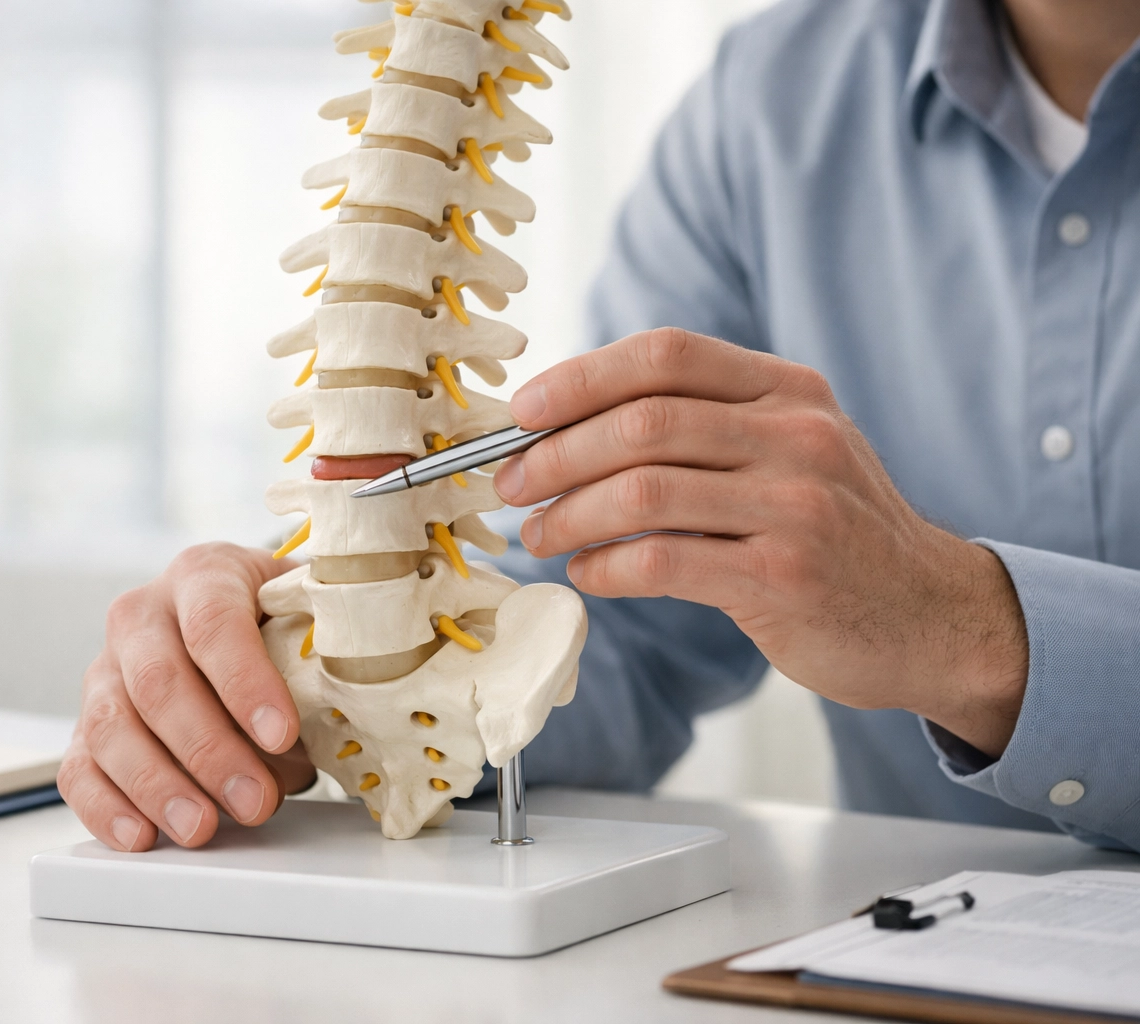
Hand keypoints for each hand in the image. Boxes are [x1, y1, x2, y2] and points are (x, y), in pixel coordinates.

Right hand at [58, 543, 317, 850]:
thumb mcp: (305, 627)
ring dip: (157, 785)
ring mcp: (105, 670)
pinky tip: (142, 835)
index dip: (246, 681)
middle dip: (209, 750)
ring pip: (111, 726)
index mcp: (202, 575)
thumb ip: (309, 668)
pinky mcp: (85, 726)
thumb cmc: (280, 632)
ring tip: (202, 827)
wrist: (245, 627)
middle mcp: (142, 616)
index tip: (282, 733)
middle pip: (159, 682)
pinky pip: (78, 768)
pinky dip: (106, 807)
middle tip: (254, 800)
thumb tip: (303, 741)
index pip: (213, 622)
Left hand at [493, 328, 1028, 756]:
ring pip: (642, 492)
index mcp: (789, 390)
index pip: (665, 354)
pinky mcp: (784, 580)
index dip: (579, 379)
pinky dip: (604, 568)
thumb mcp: (791, 450)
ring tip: (538, 536)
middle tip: (510, 485)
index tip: (522, 412)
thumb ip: (704, 426)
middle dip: (554, 454)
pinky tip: (588, 574)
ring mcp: (796, 507)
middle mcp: (798, 436)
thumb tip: (566, 426)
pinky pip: (661, 562)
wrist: (930, 615)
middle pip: (641, 422)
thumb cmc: (833, 531)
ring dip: (568, 515)